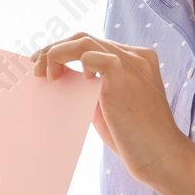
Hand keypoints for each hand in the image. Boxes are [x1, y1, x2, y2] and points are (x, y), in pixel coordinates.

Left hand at [31, 32, 192, 188]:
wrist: (160, 156)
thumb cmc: (134, 137)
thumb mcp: (109, 105)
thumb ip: (92, 87)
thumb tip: (62, 77)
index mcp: (137, 60)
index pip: (94, 44)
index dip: (64, 50)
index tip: (43, 64)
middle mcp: (136, 55)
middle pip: (85, 38)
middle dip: (54, 48)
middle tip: (35, 65)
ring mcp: (131, 62)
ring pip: (82, 41)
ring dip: (55, 53)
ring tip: (41, 73)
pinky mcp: (123, 73)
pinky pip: (88, 54)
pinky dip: (66, 60)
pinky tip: (59, 78)